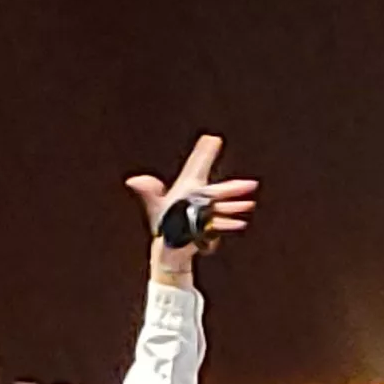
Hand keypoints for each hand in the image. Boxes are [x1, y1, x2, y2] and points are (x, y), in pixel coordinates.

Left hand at [127, 133, 258, 278]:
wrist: (169, 245)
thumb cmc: (164, 223)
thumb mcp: (155, 206)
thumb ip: (148, 191)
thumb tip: (133, 181)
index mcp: (187, 189)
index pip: (197, 168)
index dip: (204, 153)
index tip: (211, 138)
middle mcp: (199, 198)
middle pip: (218, 191)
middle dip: (233, 188)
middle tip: (250, 183)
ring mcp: (206, 212)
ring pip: (223, 207)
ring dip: (235, 205)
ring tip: (249, 203)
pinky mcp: (208, 227)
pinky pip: (220, 224)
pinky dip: (228, 223)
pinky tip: (240, 223)